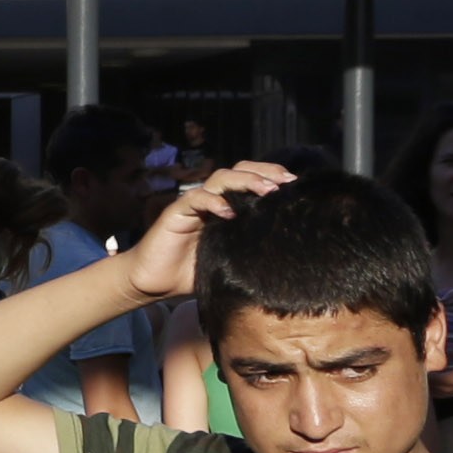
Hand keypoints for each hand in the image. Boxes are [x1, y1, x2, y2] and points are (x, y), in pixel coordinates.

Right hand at [119, 161, 298, 304]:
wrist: (154, 282)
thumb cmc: (192, 273)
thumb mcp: (233, 259)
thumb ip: (252, 248)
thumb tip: (289, 252)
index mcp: (228, 207)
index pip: (252, 180)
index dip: (273, 177)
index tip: (297, 186)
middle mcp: (212, 200)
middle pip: (239, 170)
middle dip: (265, 171)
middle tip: (288, 182)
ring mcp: (194, 204)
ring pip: (220, 178)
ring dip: (245, 180)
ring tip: (266, 190)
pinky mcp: (176, 213)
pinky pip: (195, 199)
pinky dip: (213, 202)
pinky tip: (228, 212)